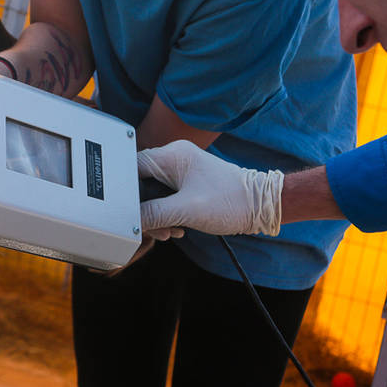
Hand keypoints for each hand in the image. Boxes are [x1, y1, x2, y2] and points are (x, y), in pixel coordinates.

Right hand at [136, 140, 282, 236]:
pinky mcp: (186, 182)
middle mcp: (173, 158)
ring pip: (152, 192)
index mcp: (172, 155)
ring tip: (170, 230)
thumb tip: (130, 221)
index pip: (132, 168)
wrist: (261, 206)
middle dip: (144, 208)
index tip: (129, 212)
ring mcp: (180, 170)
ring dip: (156, 214)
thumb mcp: (187, 210)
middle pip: (140, 182)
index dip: (126, 192)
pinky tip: (176, 227)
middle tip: (154, 227)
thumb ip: (154, 213)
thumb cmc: (231, 201)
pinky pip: (164, 197)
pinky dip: (166, 214)